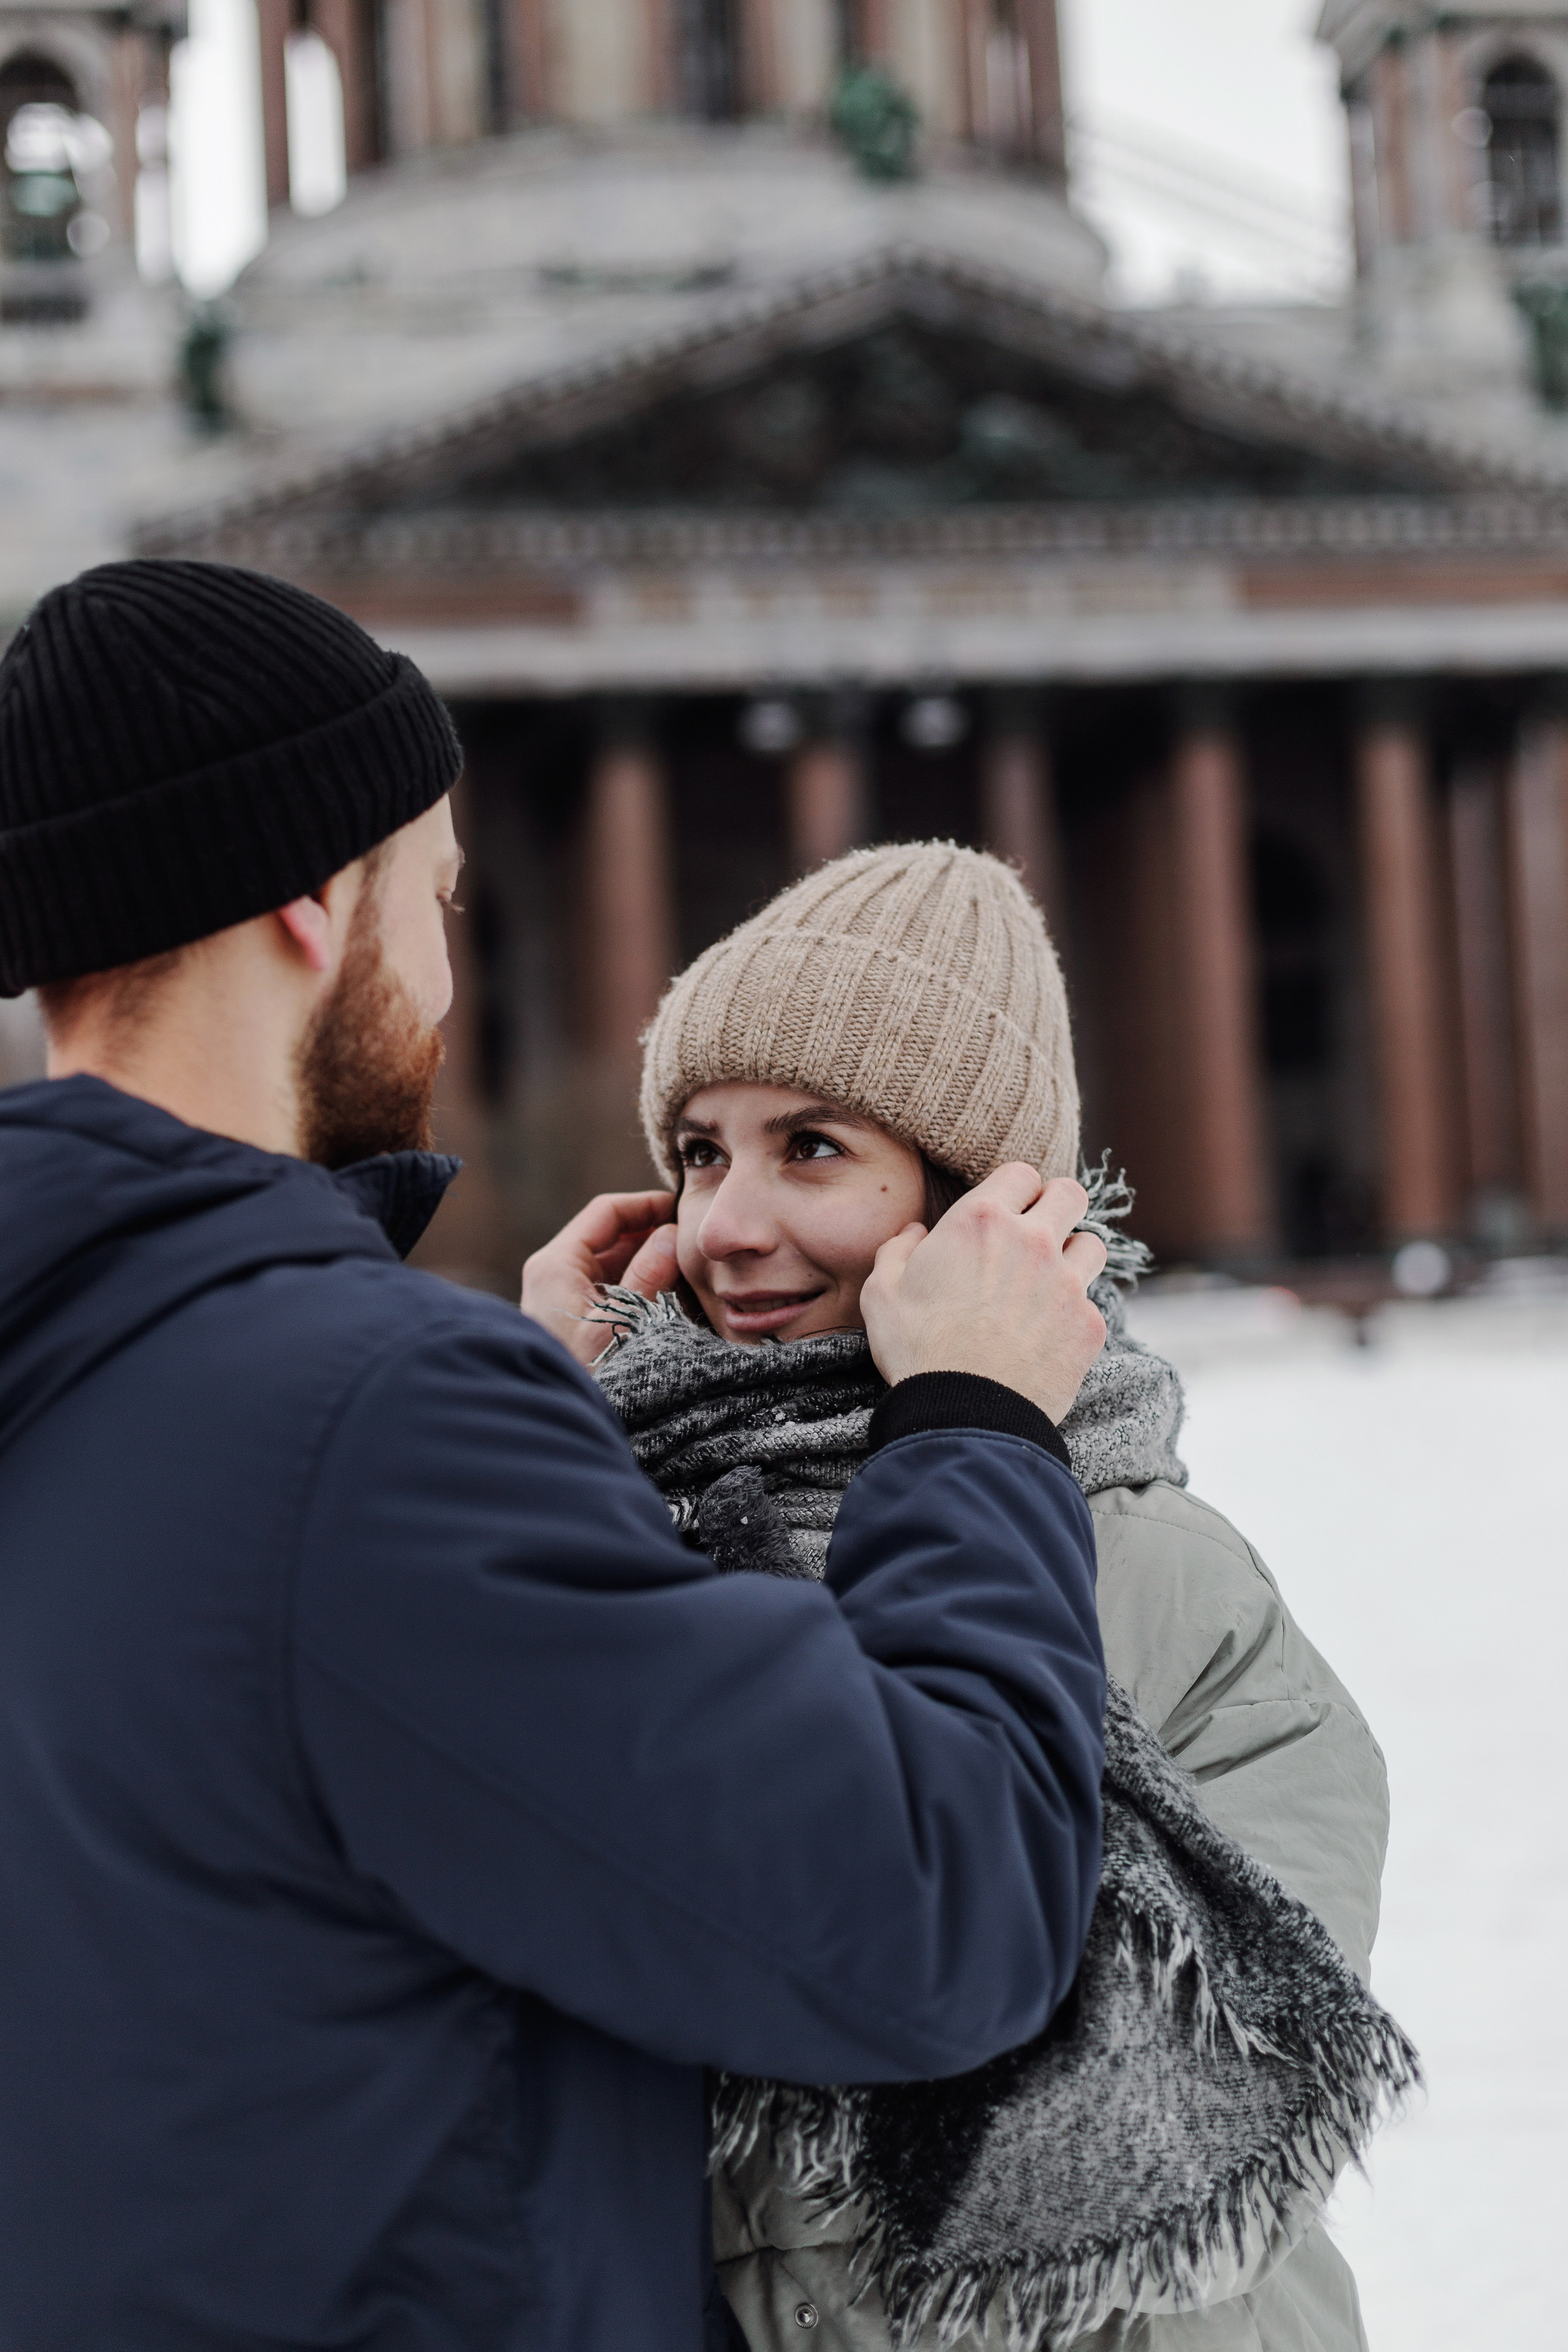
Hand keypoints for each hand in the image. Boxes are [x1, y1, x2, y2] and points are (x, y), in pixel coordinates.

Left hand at [522, 1191, 678, 1367]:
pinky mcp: (576, 1322)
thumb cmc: (589, 1373)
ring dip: (651, 1264)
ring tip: (690, 1268)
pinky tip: (673, 1297)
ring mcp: (564, 1299)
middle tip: (692, 1238)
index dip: (645, 1205)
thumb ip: (649, 1274)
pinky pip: (614, 1292)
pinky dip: (642, 1289)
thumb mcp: (625, 1321)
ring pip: (615, 1266)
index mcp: (556, 1264)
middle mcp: (556, 1276)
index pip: (606, 1213)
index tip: (681, 1207)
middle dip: (653, 1236)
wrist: (557, 1423)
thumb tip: (670, 1235)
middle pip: (611, 1238)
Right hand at [860, 1167, 1107, 1426]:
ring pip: (1092, 1244)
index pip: (1021, 1173)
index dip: (1014, 1189)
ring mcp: (1068, 1283)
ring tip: (1050, 1281)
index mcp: (982, 1221)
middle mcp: (1033, 1242)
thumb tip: (915, 1233)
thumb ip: (897, 1250)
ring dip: (1074, 1255)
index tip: (1006, 1211)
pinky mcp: (1088, 1325)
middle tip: (1037, 1233)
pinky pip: (1093, 1303)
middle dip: (1056, 1206)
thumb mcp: (882, 1293)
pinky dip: (1075, 1312)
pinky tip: (1048, 1333)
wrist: (964, 1416)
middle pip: (1071, 1193)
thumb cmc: (917, 1352)